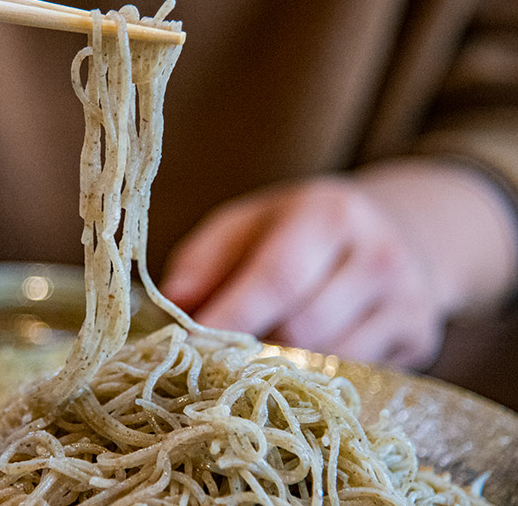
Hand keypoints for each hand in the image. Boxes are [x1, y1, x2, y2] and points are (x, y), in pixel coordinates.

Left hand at [161, 162, 516, 368]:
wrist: (394, 230)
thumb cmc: (299, 231)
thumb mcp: (247, 225)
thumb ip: (204, 259)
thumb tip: (173, 304)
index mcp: (328, 214)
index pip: (278, 278)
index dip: (233, 318)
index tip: (193, 348)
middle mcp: (378, 254)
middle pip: (303, 330)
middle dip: (254, 350)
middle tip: (222, 356)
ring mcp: (408, 300)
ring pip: (331, 363)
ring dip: (286, 370)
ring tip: (262, 356)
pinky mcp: (422, 338)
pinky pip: (359, 379)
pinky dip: (320, 381)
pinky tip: (304, 362)